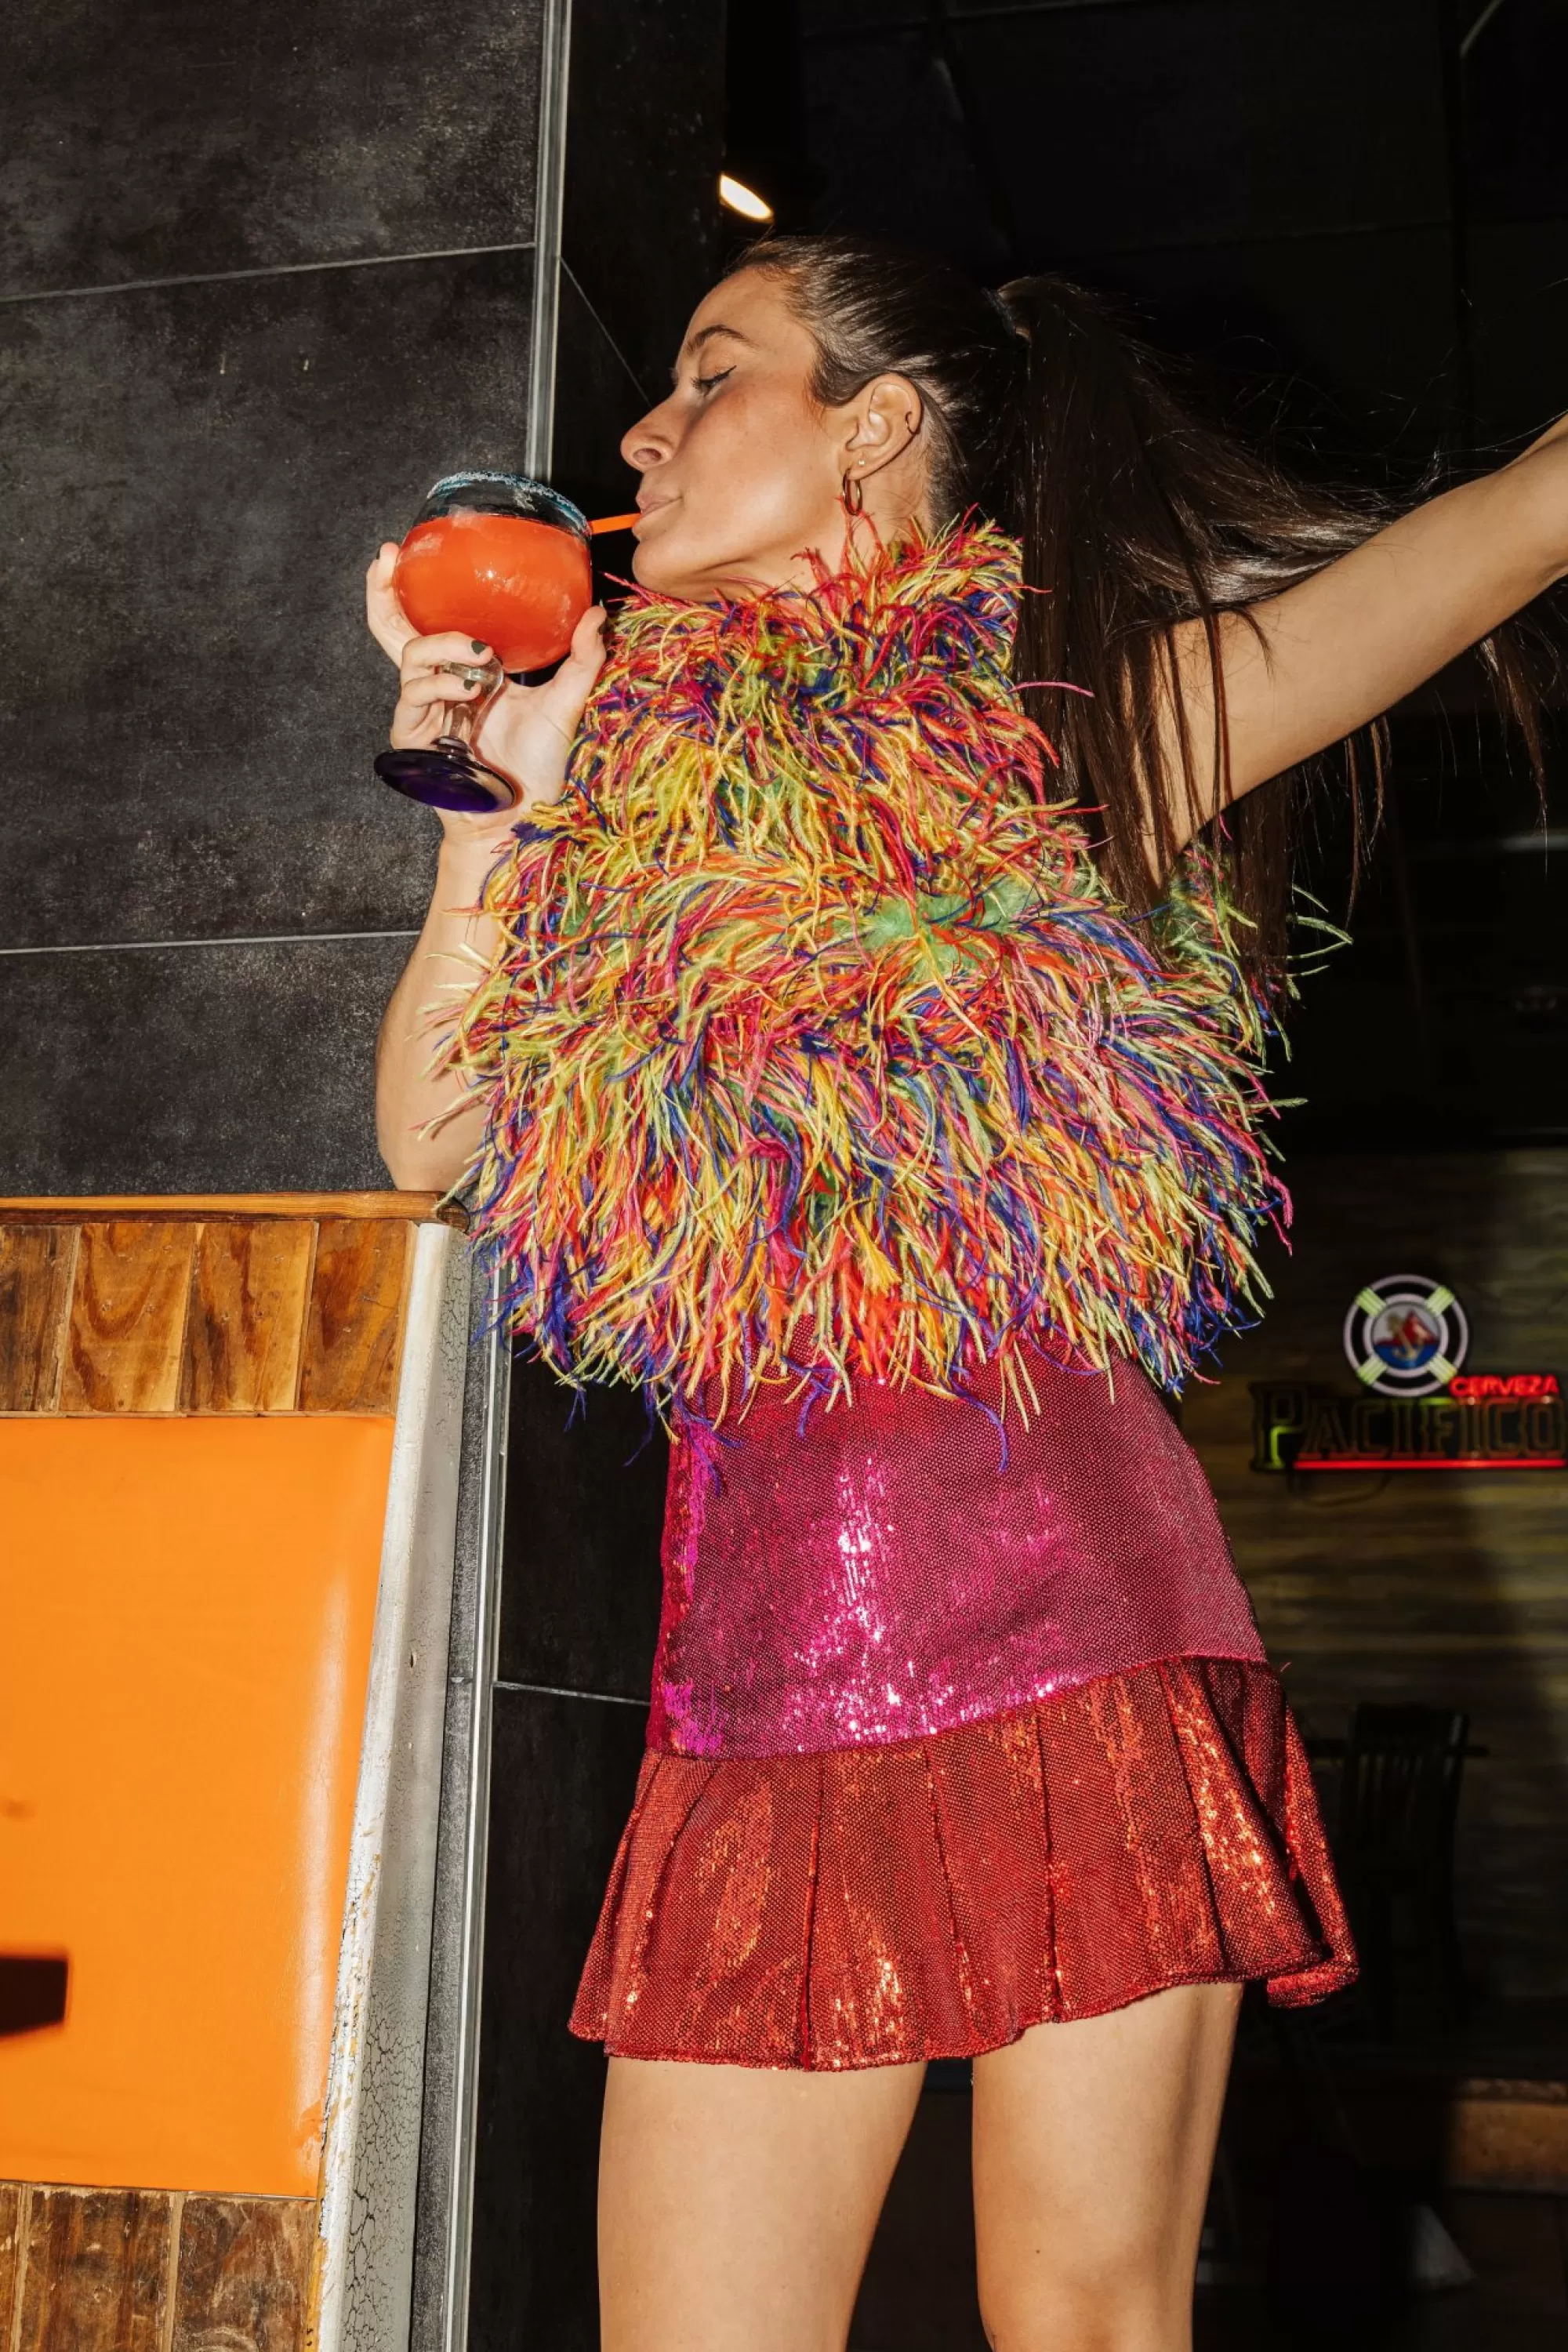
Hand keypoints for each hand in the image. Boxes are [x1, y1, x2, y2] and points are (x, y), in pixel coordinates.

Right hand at [365, 542, 607, 855]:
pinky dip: (440, 683)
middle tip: (387, 557)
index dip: (412, 586)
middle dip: (385, 591)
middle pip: (394, 628)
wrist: (523, 815)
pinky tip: (466, 688)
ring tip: (481, 657)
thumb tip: (596, 613)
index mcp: (467, 670)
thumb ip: (581, 660)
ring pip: (410, 654)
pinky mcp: (415, 736)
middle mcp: (441, 683)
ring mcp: (424, 708)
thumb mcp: (564, 704)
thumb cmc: (538, 766)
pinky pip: (414, 694)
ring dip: (444, 645)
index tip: (405, 549)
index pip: (429, 619)